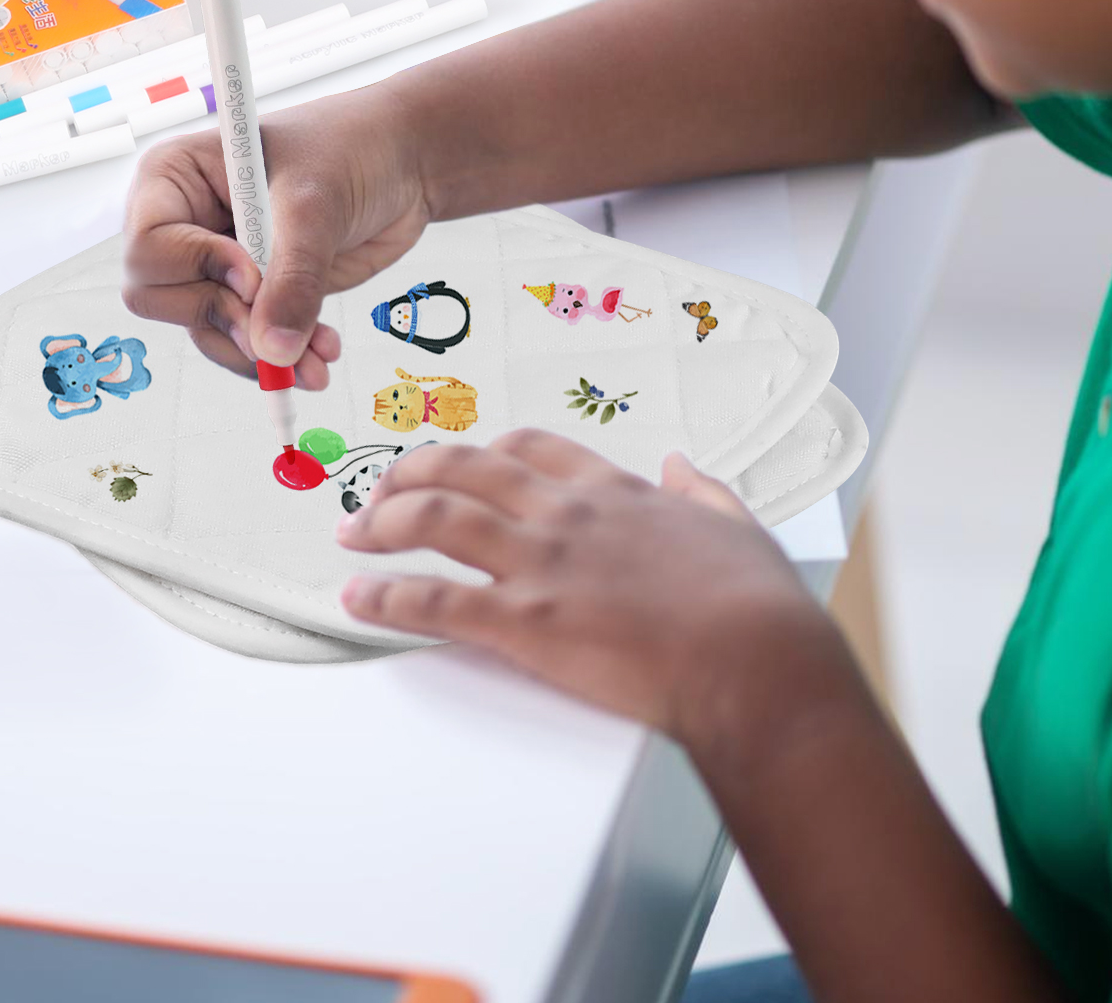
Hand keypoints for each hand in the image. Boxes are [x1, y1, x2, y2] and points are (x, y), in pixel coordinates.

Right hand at [122, 85, 431, 385]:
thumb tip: (272, 350)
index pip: (148, 244)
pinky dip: (278, 359)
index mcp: (175, 176)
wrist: (403, 165)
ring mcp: (217, 262)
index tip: (252, 276)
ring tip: (316, 360)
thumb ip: (293, 278)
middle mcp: (185, 223)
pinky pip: (243, 342)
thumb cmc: (350, 149)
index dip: (196, 269)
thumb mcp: (315, 206)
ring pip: (205, 330)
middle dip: (223, 321)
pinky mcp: (252, 294)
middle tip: (277, 335)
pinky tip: (319, 356)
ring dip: (260, 355)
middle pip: (162, 298)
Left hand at [336, 429, 838, 747]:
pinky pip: (435, 600)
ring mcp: (541, 564)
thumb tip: (681, 463)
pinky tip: (358, 600)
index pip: (527, 447)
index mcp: (612, 491)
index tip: (457, 463)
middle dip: (409, 473)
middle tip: (378, 493)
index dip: (479, 451)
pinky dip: (386, 598)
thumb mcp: (737, 524)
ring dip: (381, 522)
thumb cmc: (757, 606)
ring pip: (434, 518)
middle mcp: (565, 514)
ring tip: (353, 535)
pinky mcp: (525, 623)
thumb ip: (701, 489)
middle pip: (462, 467)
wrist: (758, 664)